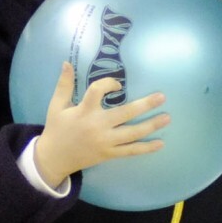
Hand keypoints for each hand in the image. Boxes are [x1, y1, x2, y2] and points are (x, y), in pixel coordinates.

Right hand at [34, 62, 169, 189]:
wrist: (54, 159)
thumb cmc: (57, 129)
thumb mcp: (56, 106)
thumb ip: (64, 85)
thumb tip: (67, 63)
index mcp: (83, 112)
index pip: (98, 91)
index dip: (108, 84)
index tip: (117, 85)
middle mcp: (97, 127)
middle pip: (125, 114)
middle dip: (145, 105)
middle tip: (162, 97)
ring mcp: (105, 142)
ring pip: (132, 133)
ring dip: (151, 125)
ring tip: (167, 118)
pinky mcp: (109, 154)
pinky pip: (130, 151)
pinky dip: (146, 148)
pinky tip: (160, 144)